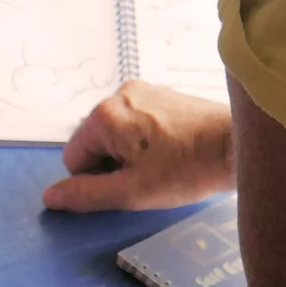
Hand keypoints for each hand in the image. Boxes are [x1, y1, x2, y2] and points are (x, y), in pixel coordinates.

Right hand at [41, 81, 232, 212]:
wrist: (235, 145)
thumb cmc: (186, 170)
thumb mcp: (132, 192)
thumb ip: (86, 195)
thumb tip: (50, 196)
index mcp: (104, 116)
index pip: (73, 158)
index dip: (96, 180)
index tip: (130, 184)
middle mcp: (117, 94)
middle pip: (94, 142)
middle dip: (113, 163)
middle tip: (148, 176)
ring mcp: (141, 90)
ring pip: (115, 133)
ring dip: (130, 152)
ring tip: (163, 163)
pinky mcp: (161, 92)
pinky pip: (136, 121)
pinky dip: (145, 139)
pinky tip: (171, 149)